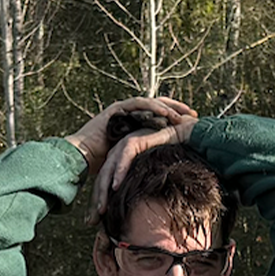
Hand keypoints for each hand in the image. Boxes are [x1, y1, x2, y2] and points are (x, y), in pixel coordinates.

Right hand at [70, 92, 194, 176]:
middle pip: (157, 106)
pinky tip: (166, 114)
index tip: (192, 125)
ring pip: (150, 103)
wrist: (80, 159)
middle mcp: (128, 114)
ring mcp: (122, 110)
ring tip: (183, 115)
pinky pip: (139, 104)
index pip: (157, 117)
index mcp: (132, 125)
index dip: (174, 119)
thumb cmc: (102, 165)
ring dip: (168, 108)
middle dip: (176, 109)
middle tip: (193, 115)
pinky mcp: (116, 109)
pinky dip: (153, 107)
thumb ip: (145, 160)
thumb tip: (164, 172)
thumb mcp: (132, 161)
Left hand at [96, 122, 190, 212]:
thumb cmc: (173, 160)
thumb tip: (141, 220)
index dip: (97, 204)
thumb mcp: (153, 181)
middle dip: (96, 201)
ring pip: (108, 170)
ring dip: (104, 190)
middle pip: (101, 179)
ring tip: (101, 209)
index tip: (93, 223)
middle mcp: (119, 155)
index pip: (103, 186)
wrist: (187, 139)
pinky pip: (124, 156)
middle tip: (92, 221)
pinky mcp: (135, 139)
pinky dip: (119, 171)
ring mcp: (125, 145)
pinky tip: (116, 186)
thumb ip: (143, 194)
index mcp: (120, 165)